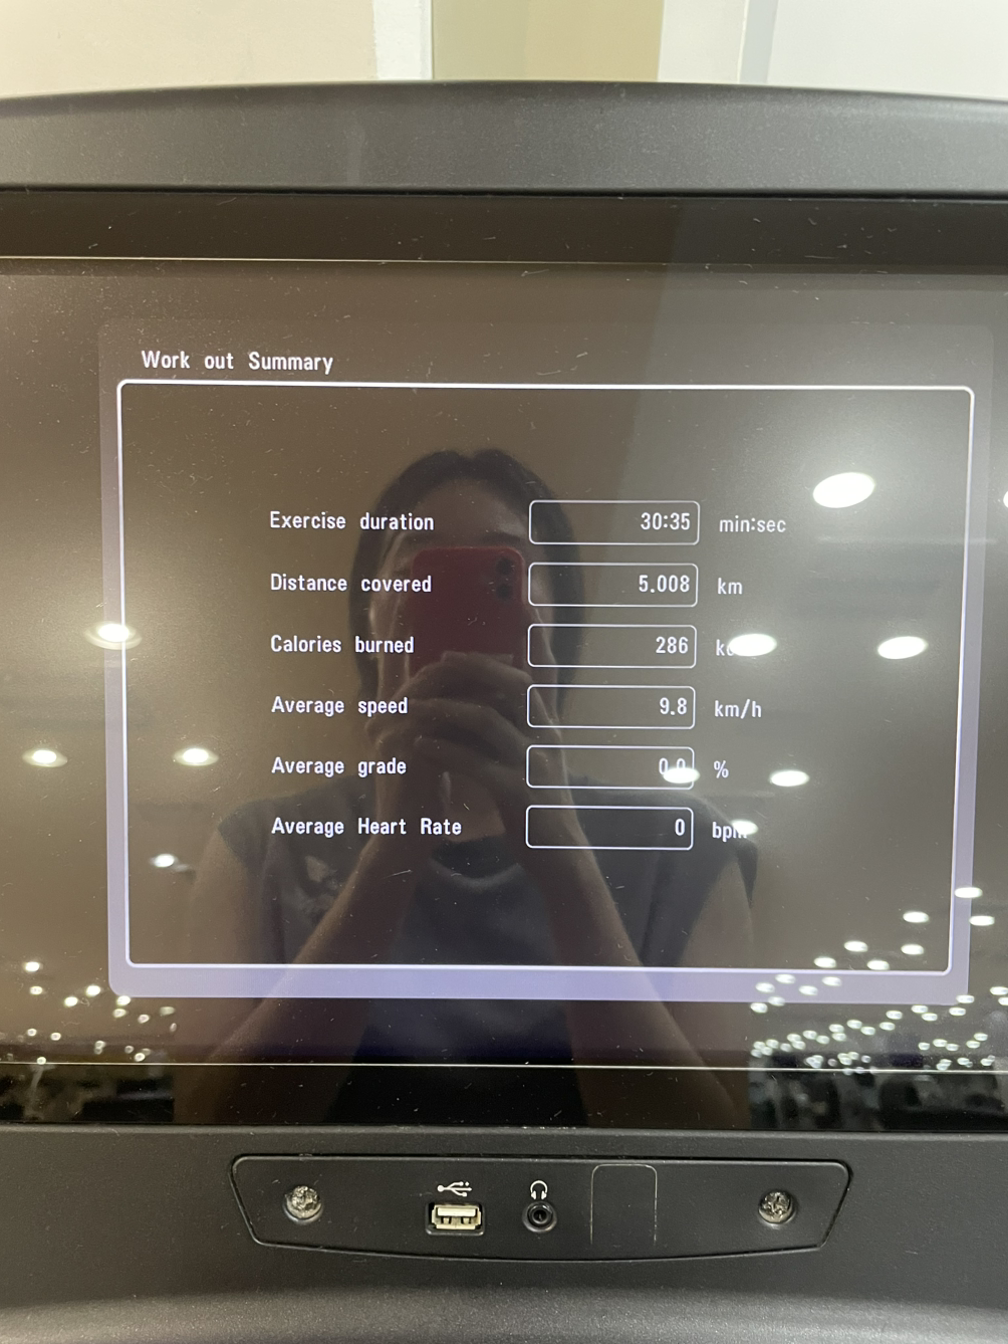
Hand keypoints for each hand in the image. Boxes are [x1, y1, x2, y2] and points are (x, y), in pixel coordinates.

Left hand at [404, 651, 585, 848]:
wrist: (558, 855)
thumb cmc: (536, 804)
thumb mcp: (533, 757)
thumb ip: (517, 726)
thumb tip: (487, 695)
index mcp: (549, 726)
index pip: (540, 673)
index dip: (530, 640)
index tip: (518, 606)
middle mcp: (546, 738)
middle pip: (513, 685)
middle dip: (475, 666)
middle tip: (441, 657)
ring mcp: (534, 764)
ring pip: (489, 721)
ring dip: (447, 708)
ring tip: (413, 706)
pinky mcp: (518, 794)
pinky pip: (476, 763)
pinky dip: (446, 751)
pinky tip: (421, 746)